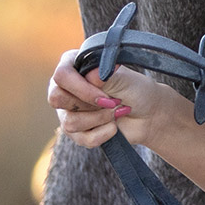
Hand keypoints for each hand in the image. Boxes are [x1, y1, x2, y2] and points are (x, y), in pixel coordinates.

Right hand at [48, 51, 184, 149]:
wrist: (148, 115)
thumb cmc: (136, 90)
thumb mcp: (125, 79)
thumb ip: (106, 75)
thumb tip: (91, 74)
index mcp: (74, 65)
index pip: (61, 75)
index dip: (82, 89)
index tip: (106, 97)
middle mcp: (66, 87)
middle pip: (56, 99)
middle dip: (90, 106)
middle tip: (113, 103)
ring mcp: (68, 110)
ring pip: (69, 122)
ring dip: (99, 120)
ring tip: (116, 113)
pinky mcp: (76, 131)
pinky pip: (80, 138)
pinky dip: (101, 134)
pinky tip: (113, 127)